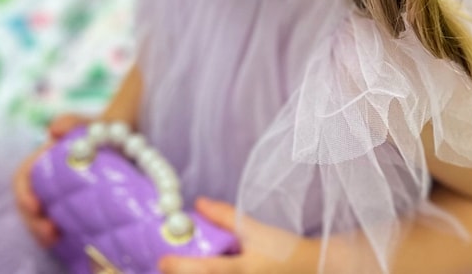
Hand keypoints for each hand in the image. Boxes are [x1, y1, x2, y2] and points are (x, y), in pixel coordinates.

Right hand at [12, 113, 89, 245]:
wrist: (125, 143)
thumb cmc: (102, 131)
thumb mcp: (89, 124)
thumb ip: (72, 122)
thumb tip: (53, 130)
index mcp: (43, 161)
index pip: (22, 179)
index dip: (23, 193)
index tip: (35, 206)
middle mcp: (45, 181)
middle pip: (28, 206)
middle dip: (33, 222)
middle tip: (51, 232)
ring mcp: (56, 198)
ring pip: (40, 220)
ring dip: (42, 233)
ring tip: (57, 239)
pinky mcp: (70, 212)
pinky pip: (57, 227)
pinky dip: (58, 236)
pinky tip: (70, 241)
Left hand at [158, 198, 316, 273]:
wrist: (308, 270)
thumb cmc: (283, 251)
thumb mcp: (254, 229)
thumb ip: (225, 217)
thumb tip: (198, 204)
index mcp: (239, 271)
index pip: (204, 270)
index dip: (179, 267)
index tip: (162, 260)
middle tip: (167, 265)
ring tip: (182, 268)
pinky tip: (200, 269)